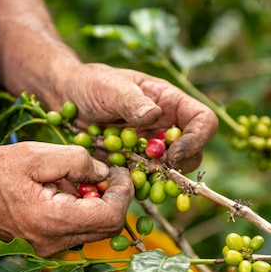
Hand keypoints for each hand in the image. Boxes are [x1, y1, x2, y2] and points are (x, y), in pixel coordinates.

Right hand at [0, 142, 132, 256]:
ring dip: (98, 204)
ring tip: (78, 180)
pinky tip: (64, 192)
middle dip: (114, 198)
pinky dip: (81, 211)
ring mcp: (49, 251)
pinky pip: (77, 232)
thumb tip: (104, 172)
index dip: (124, 192)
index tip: (121, 171)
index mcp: (53, 222)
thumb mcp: (35, 155)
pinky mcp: (45, 249)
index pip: (111, 217)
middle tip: (107, 173)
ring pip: (94, 231)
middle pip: (107, 228)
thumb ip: (76, 161)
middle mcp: (54, 244)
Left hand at [60, 63, 217, 171]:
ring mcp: (152, 148)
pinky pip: (145, 181)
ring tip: (132, 177)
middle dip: (176, 166)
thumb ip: (131, 101)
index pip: (203, 121)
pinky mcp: (134, 164)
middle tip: (150, 169)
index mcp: (171, 103)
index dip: (196, 140)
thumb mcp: (109, 87)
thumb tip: (155, 116)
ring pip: (170, 172)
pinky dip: (137, 186)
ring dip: (156, 181)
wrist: (66, 99)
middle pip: (193, 153)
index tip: (172, 154)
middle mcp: (167, 127)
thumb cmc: (91, 84)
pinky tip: (118, 182)